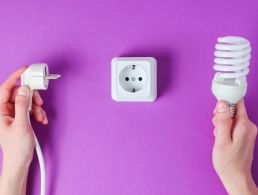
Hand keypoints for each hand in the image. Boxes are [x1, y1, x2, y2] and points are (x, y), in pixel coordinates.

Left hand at [0, 67, 47, 194]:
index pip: (5, 88)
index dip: (15, 77)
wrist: (20, 160)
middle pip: (19, 94)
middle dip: (32, 97)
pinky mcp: (21, 117)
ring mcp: (13, 114)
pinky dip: (38, 112)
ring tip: (40, 116)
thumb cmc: (16, 146)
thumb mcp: (21, 124)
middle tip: (40, 102)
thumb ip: (22, 105)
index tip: (25, 70)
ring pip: (27, 101)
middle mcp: (5, 110)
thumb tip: (24, 89)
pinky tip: (41, 119)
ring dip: (37, 107)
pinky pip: (30, 108)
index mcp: (0, 111)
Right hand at [212, 100, 257, 194]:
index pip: (237, 102)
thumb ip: (222, 121)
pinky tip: (223, 138)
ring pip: (232, 117)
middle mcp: (249, 126)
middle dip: (221, 115)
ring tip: (220, 136)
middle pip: (233, 109)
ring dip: (222, 122)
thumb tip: (222, 103)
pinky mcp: (245, 134)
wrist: (236, 177)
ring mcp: (248, 131)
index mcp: (244, 125)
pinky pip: (234, 124)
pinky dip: (226, 128)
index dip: (225, 103)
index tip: (217, 112)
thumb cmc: (228, 162)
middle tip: (217, 128)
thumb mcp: (221, 141)